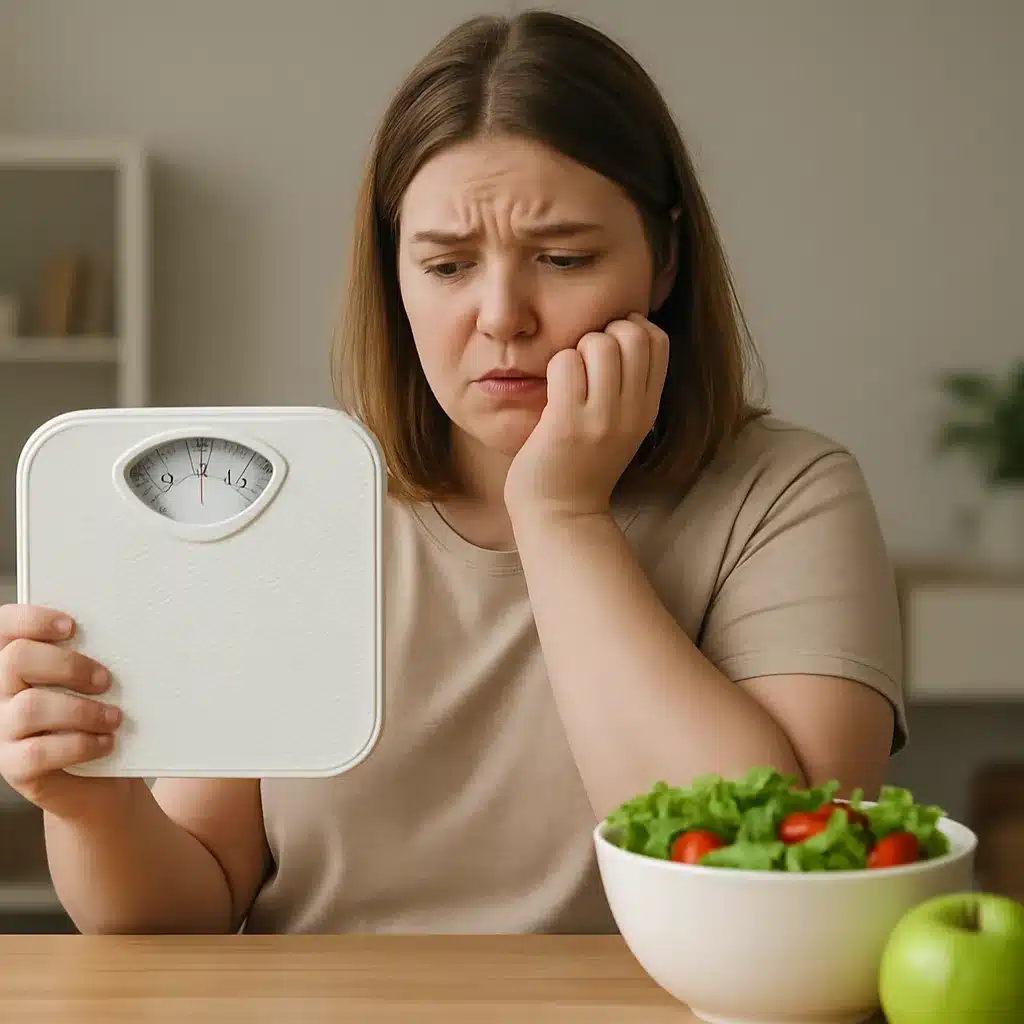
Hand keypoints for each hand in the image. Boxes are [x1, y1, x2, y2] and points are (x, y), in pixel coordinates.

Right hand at [0, 603, 130, 819]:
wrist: (100, 780)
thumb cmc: (97, 718)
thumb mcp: (93, 683)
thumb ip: (90, 656)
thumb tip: (119, 632)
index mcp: (15, 664)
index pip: (4, 627)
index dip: (31, 620)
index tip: (71, 626)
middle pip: (16, 659)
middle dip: (68, 664)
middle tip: (104, 680)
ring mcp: (2, 730)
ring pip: (30, 707)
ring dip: (83, 710)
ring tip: (114, 717)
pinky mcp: (14, 766)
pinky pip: (39, 752)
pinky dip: (81, 744)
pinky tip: (105, 742)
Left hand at [504, 312, 668, 520]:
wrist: (560, 515)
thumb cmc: (581, 466)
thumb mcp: (621, 427)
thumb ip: (628, 388)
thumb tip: (621, 331)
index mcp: (647, 409)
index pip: (658, 340)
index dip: (632, 328)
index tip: (609, 347)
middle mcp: (632, 412)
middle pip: (632, 333)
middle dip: (603, 332)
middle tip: (584, 361)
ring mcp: (601, 419)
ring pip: (598, 343)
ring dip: (575, 349)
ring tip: (567, 378)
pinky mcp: (567, 424)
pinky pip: (565, 363)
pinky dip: (555, 366)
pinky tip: (551, 391)